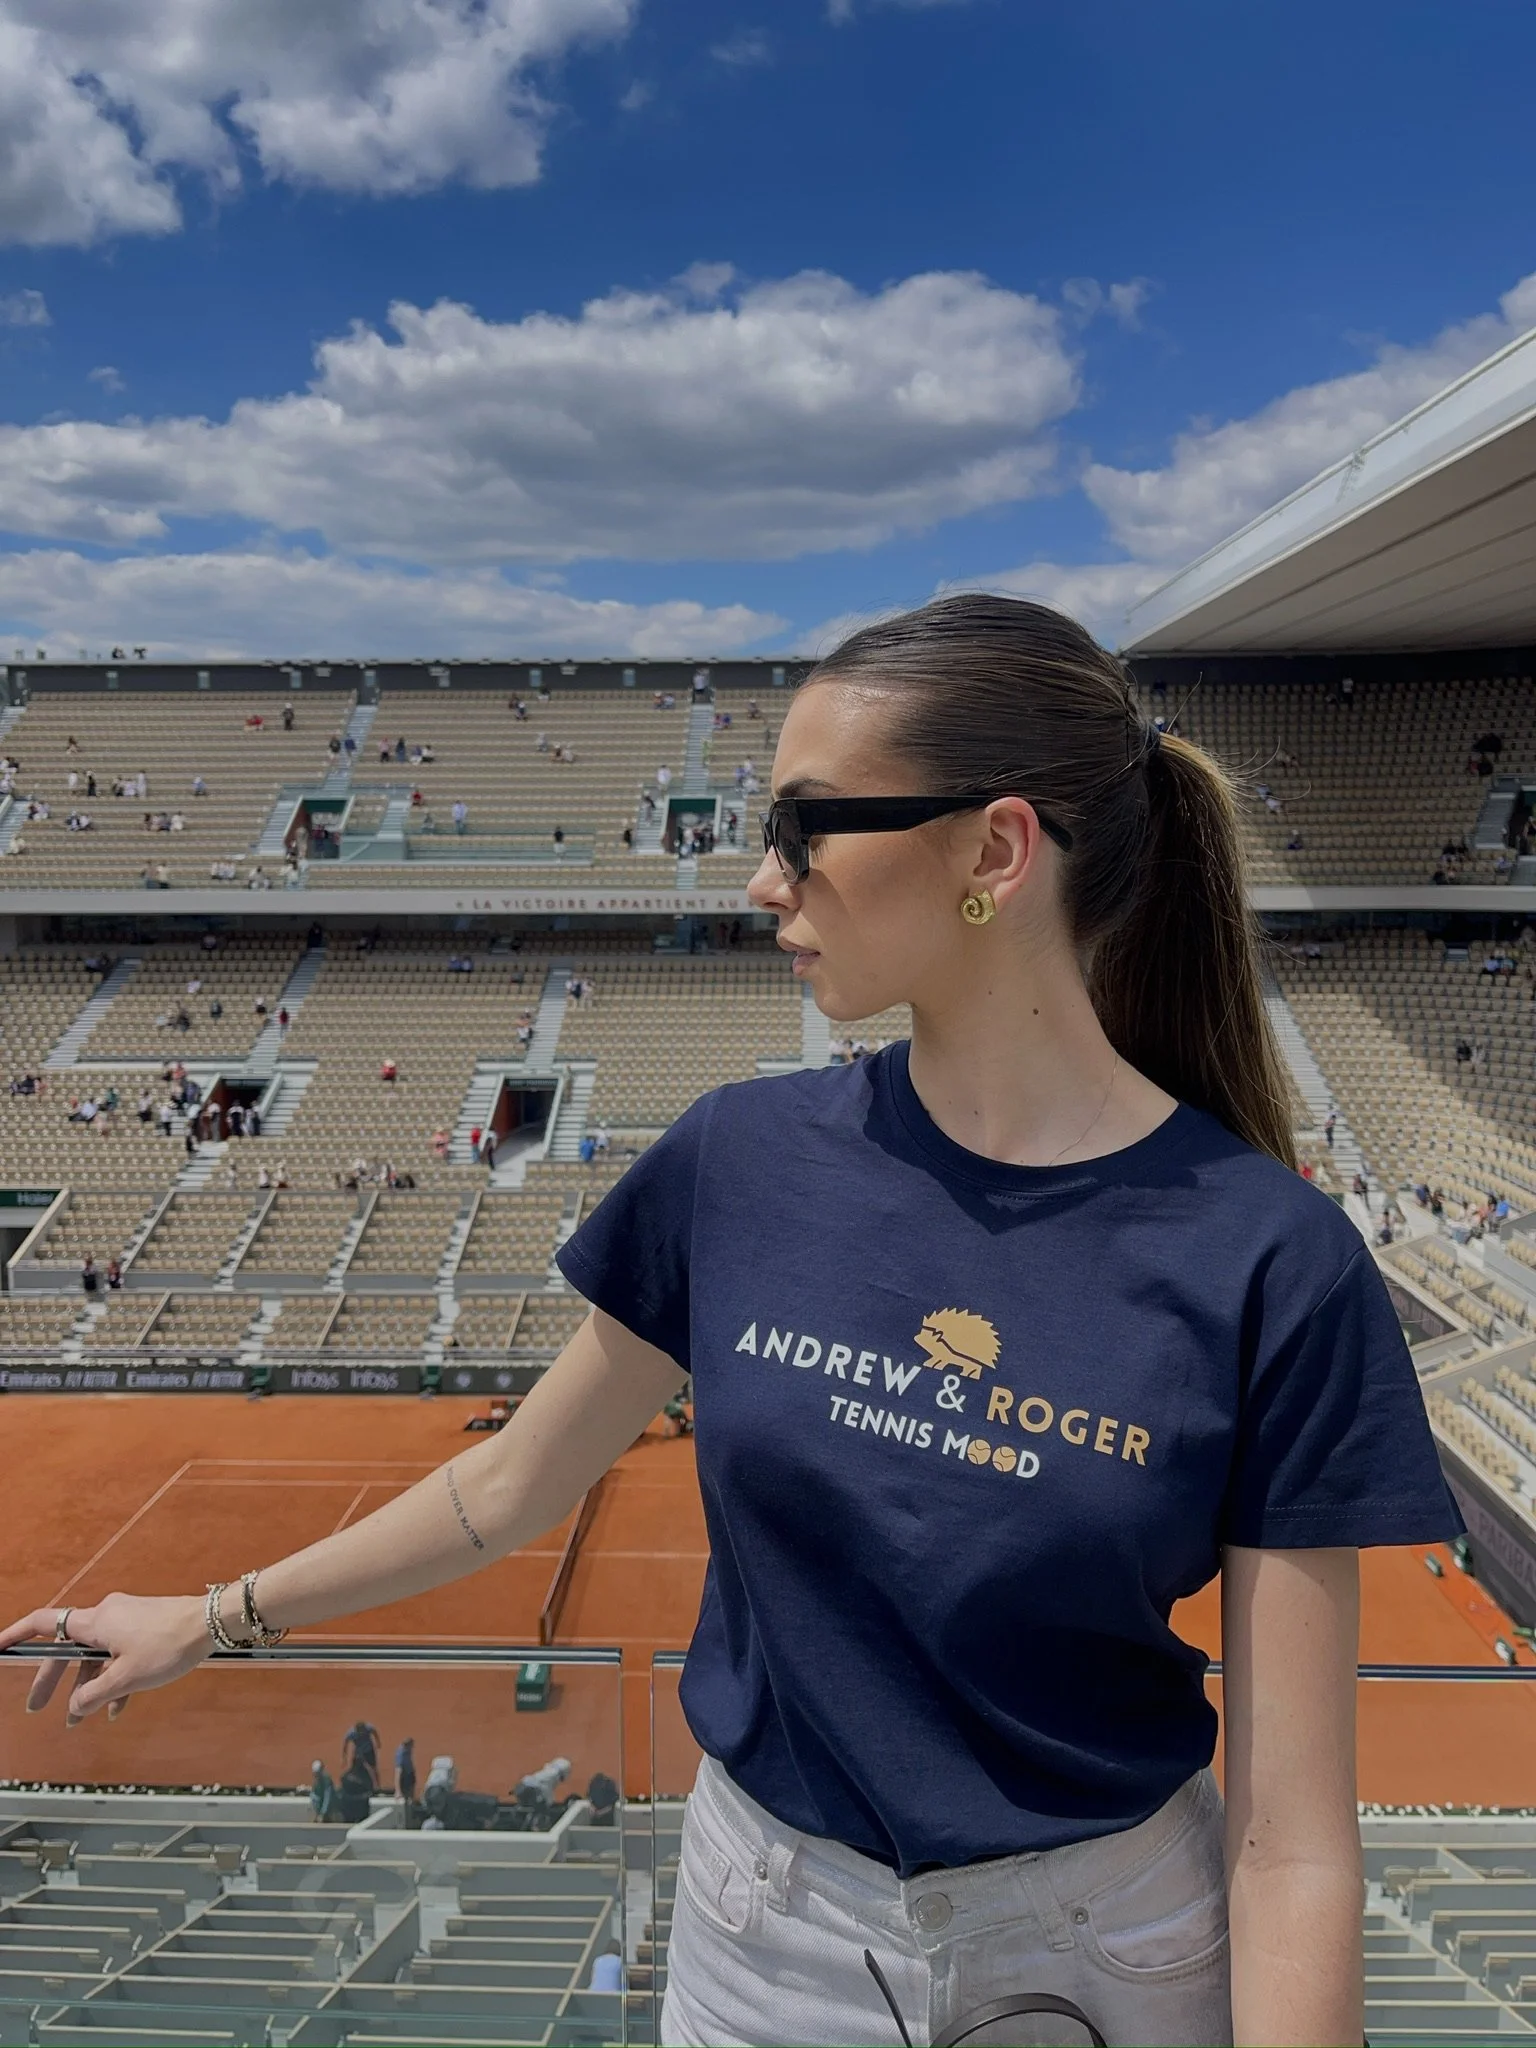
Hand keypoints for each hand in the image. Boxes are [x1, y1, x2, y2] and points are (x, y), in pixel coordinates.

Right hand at [0, 1593, 210, 1725]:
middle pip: (67, 1648)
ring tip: (81, 1719)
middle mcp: (107, 1616)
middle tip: (36, 1708)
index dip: (16, 1635)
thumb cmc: (170, 1644)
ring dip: (87, 1686)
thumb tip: (75, 1707)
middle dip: (51, 1679)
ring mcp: (126, 1621)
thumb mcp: (126, 1678)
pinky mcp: (144, 1628)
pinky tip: (119, 1708)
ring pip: (95, 1655)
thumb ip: (94, 1695)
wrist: (212, 1623)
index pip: (44, 1623)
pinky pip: (118, 1655)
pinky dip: (113, 1679)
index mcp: (95, 1622)